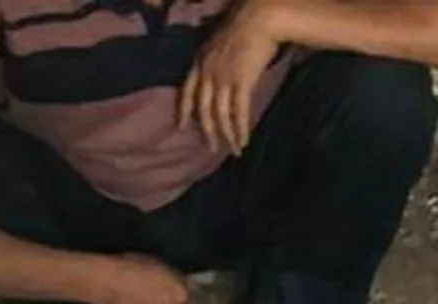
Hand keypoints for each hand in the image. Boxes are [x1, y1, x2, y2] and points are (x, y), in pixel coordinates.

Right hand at [98, 254, 190, 303]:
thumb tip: (188, 284)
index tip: (170, 289)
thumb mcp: (158, 264)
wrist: (108, 282)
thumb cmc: (132, 266)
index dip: (177, 293)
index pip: (186, 298)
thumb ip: (175, 277)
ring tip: (139, 303)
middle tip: (152, 296)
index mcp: (180, 296)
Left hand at [178, 0, 279, 154]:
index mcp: (199, 62)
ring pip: (221, 114)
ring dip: (227, 135)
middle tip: (211, 148)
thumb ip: (214, 62)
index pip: (186, 91)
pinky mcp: (241, 84)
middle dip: (207, 131)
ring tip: (233, 150)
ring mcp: (224, 79)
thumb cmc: (242, 28)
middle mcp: (207, 72)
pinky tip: (243, 141)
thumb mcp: (218, 45)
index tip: (180, 127)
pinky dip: (241, 130)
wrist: (257, 20)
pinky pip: (239, 113)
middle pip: (203, 108)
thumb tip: (218, 79)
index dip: (183, 111)